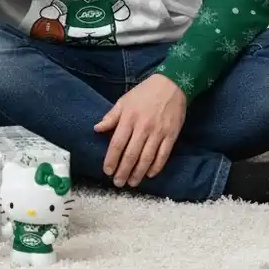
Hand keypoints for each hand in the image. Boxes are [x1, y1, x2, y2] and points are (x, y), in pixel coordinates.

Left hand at [94, 73, 187, 187]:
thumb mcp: (124, 101)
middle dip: (123, 171)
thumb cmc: (144, 93)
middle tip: (118, 183)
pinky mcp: (172, 136)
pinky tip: (149, 174)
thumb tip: (96, 128)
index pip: (117, 143)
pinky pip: (163, 155)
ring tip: (132, 183)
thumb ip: (111, 117)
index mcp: (129, 118)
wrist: (171, 85)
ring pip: (147, 158)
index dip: (111, 159)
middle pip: (131, 154)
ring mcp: (158, 133)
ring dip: (138, 173)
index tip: (107, 171)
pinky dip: (156, 167)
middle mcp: (143, 127)